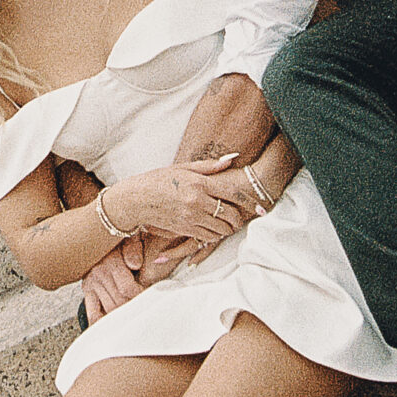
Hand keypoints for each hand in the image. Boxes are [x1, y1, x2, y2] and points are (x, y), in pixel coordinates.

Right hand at [81, 235, 144, 319]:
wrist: (99, 231)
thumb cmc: (120, 236)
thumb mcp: (129, 235)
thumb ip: (133, 249)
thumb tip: (135, 265)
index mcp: (111, 262)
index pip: (128, 289)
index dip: (141, 296)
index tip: (150, 297)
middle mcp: (99, 274)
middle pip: (120, 301)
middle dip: (134, 306)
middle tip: (146, 309)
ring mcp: (92, 284)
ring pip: (110, 309)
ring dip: (123, 314)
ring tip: (135, 317)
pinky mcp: (87, 290)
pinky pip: (93, 312)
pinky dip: (101, 323)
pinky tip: (111, 328)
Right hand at [138, 160, 286, 279]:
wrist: (136, 200)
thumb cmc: (158, 180)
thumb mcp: (183, 167)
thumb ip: (210, 166)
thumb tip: (233, 159)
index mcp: (198, 183)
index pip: (232, 194)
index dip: (249, 201)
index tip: (260, 207)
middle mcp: (196, 202)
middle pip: (230, 215)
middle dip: (240, 218)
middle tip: (244, 217)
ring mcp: (191, 218)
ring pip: (221, 229)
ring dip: (229, 228)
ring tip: (231, 224)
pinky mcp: (185, 230)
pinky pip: (208, 237)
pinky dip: (216, 235)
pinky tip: (217, 231)